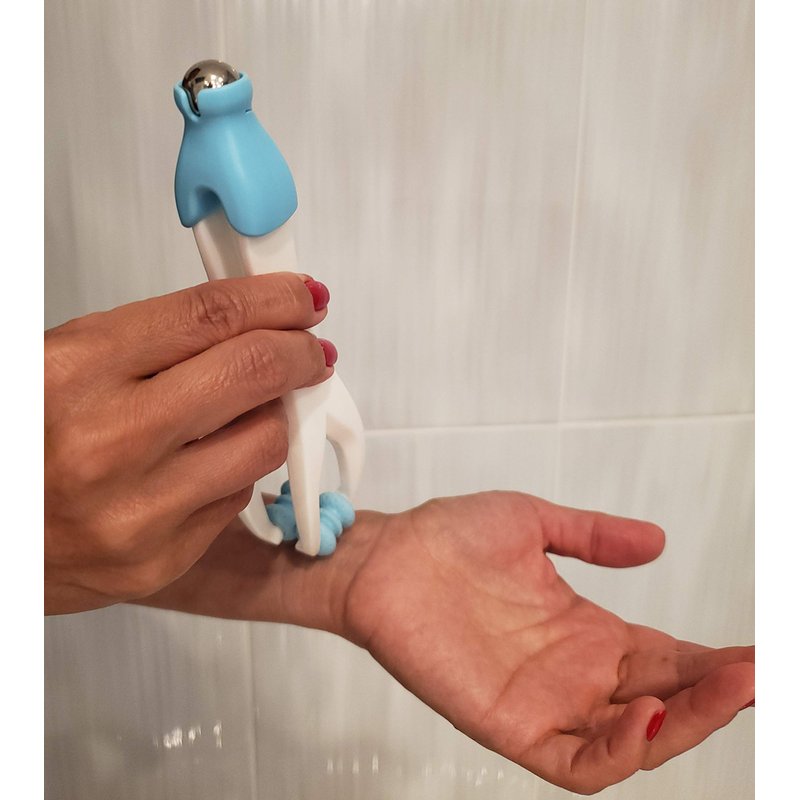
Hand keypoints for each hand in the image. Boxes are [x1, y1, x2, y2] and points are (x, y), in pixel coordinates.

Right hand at [45, 273, 332, 613]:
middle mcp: (108, 443)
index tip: (301, 297)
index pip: (211, 315)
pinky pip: (235, 498)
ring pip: (263, 443)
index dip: (275, 298)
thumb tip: (254, 324)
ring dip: (274, 416)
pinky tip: (202, 463)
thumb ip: (159, 342)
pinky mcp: (159, 561)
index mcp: (74, 372)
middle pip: (254, 373)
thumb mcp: (67, 364)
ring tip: (251, 408)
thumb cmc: (23, 441)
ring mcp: (137, 511)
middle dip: (300, 352)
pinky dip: (234, 470)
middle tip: (309, 349)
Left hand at [342, 492, 753, 793]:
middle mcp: (574, 673)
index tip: (758, 651)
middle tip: (756, 672)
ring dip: (684, 723)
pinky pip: (577, 761)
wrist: (384, 556)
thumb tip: (657, 541)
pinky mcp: (510, 724)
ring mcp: (545, 702)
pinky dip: (619, 750)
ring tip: (725, 688)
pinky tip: (645, 714)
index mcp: (586, 631)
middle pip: (665, 701)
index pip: (668, 658)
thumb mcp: (533, 525)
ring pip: (633, 738)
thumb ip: (594, 536)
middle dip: (717, 693)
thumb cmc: (446, 538)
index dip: (714, 660)